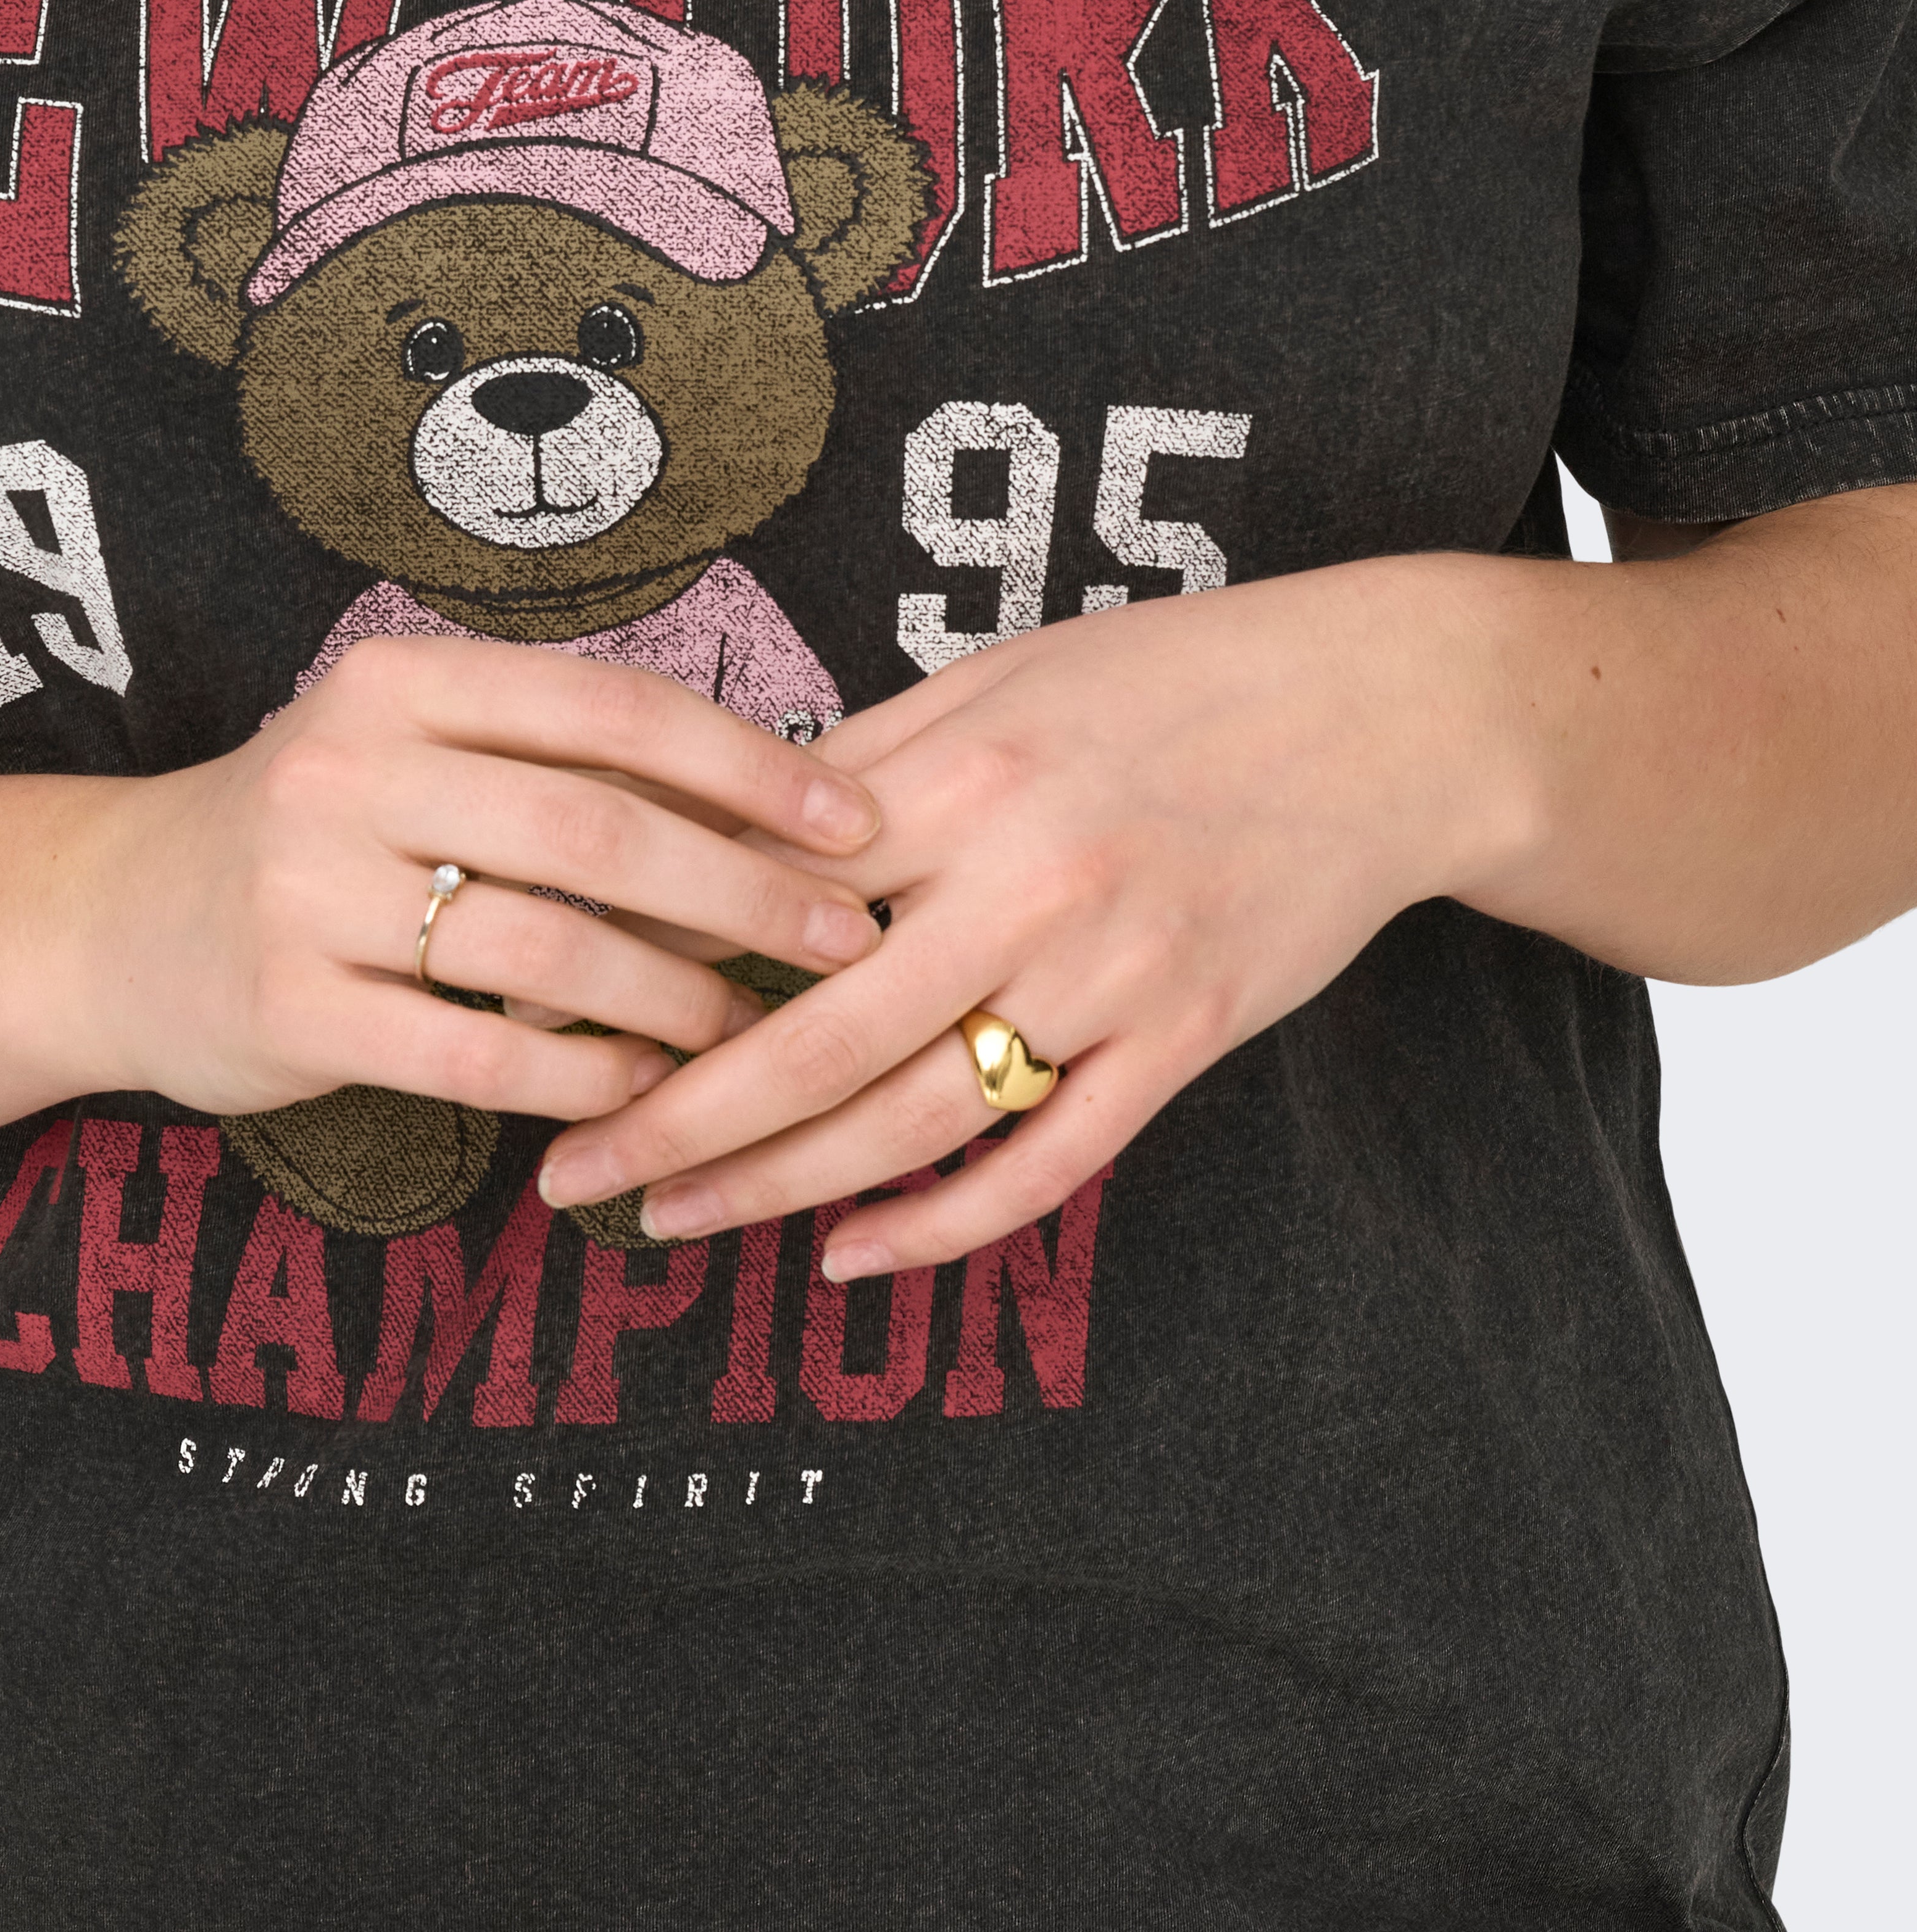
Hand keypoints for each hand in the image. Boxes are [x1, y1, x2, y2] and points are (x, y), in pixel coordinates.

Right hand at [78, 636, 882, 1127]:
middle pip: (595, 829)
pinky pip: (475, 1052)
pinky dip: (581, 1076)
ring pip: (546, 949)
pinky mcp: (288, 1009)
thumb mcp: (412, 752)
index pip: (612, 708)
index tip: (852, 821)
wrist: (110, 919)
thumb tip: (772, 802)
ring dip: (675, 998)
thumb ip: (554, 763)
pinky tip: (642, 1089)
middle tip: (841, 940)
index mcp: (402, 681)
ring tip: (747, 1028)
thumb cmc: (317, 832)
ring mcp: (308, 890)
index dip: (747, 766)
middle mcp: (349, 768)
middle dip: (742, 890)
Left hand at [535, 555, 1535, 1272]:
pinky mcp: (1184, 1040)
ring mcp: (1111, 974)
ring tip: (672, 1222)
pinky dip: (941, 1223)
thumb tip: (729, 828)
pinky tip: (849, 1255)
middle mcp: (1026, 882)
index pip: (765, 894)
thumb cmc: (1172, 676)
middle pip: (814, 1039)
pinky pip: (1047, 1161)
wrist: (1383, 714)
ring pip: (913, 1119)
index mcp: (961, 775)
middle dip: (675, 1121)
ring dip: (777, 1186)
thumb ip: (873, 759)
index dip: (647, 965)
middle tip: (570, 1176)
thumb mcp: (1005, 676)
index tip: (549, 1016)